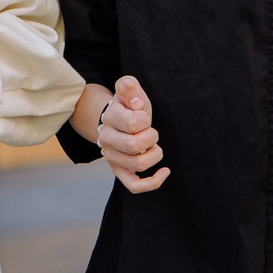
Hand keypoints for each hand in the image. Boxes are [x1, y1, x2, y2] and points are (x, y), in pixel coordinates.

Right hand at [97, 76, 167, 192]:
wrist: (117, 121)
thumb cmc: (129, 106)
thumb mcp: (130, 91)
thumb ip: (129, 87)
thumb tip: (136, 103)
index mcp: (110, 117)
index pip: (134, 123)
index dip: (146, 120)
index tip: (144, 116)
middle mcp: (107, 139)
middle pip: (135, 146)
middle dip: (151, 137)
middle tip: (150, 132)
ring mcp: (111, 158)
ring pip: (138, 165)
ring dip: (154, 154)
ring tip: (153, 146)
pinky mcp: (119, 171)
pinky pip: (134, 186)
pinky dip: (153, 182)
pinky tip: (165, 171)